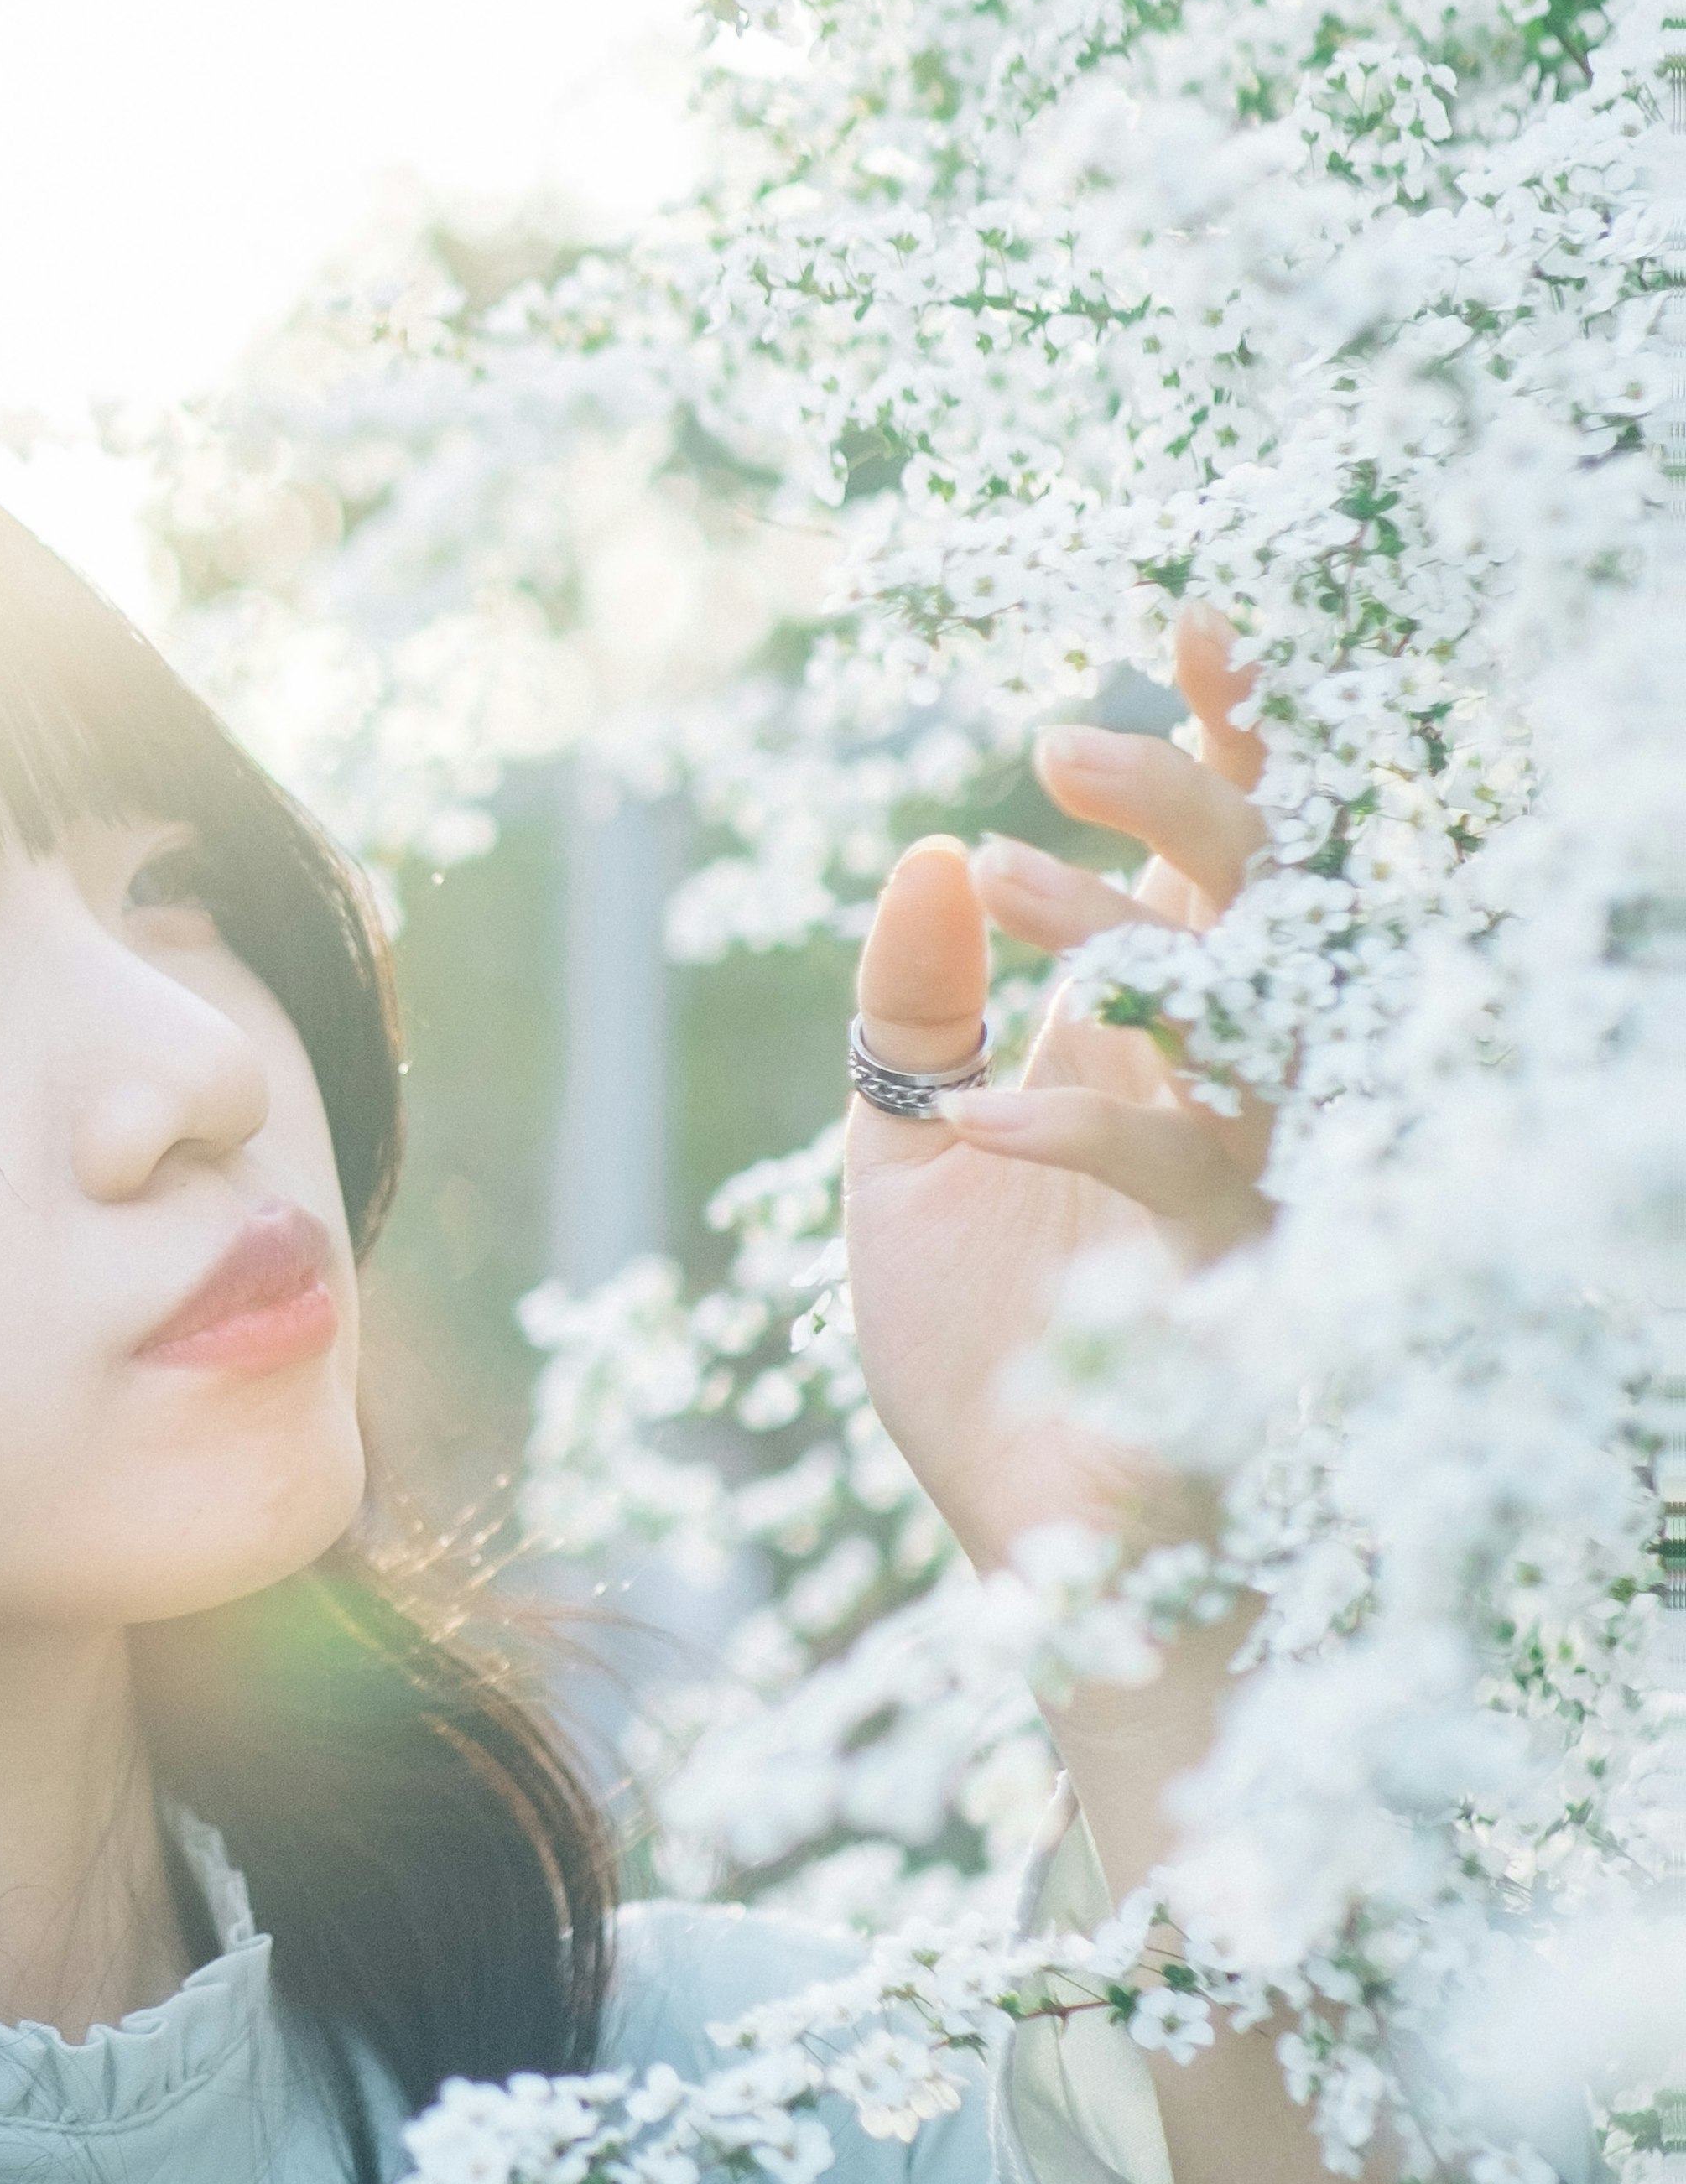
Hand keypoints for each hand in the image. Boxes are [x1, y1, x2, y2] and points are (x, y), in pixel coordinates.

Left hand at [844, 607, 1271, 1583]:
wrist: (1038, 1558)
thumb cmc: (994, 1362)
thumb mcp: (910, 1156)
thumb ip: (918, 1011)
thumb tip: (932, 852)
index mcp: (1181, 1047)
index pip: (1227, 863)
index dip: (1221, 742)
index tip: (1187, 625)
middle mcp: (1245, 1093)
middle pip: (1273, 901)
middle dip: (1179, 801)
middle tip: (1055, 738)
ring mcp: (1261, 1181)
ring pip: (1255, 1007)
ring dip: (1133, 926)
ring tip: (1014, 862)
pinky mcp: (1243, 1281)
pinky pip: (1190, 1169)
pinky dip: (1081, 1126)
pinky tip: (980, 1111)